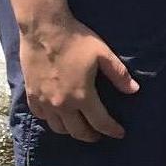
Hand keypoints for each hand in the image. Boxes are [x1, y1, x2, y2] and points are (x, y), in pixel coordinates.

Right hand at [19, 14, 137, 139]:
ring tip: (79, 127)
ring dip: (71, 131)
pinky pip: (42, 117)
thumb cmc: (76, 39)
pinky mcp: (31, 96)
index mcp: (82, 96)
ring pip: (59, 128)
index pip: (100, 122)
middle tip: (99, 134)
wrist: (44, 29)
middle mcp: (62, 105)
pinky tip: (57, 116)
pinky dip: (52, 120)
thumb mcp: (102, 53)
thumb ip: (118, 74)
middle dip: (91, 136)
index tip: (120, 133)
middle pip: (78, 132)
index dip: (112, 130)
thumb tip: (134, 90)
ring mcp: (45, 103)